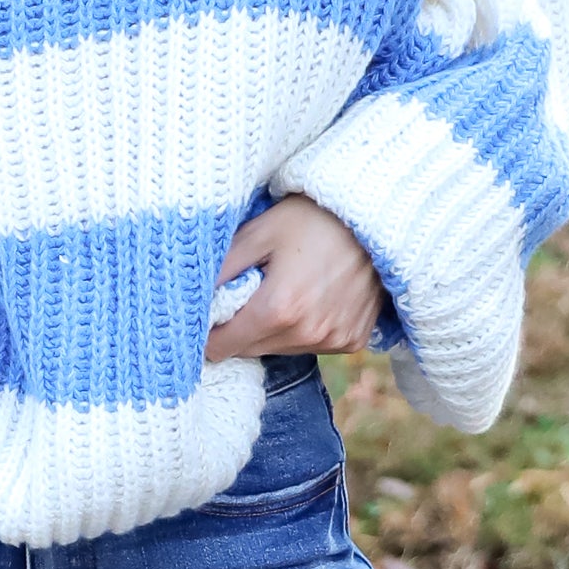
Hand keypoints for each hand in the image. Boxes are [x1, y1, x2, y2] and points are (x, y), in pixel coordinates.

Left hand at [207, 195, 380, 359]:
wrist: (377, 218)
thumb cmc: (313, 218)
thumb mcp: (259, 232)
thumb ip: (222, 268)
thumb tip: (192, 296)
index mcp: (278, 309)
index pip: (222, 346)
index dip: (210, 331)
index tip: (212, 312)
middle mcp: (307, 333)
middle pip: (250, 350)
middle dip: (240, 328)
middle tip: (247, 293)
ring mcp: (333, 341)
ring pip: (280, 349)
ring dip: (272, 331)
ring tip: (283, 291)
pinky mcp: (352, 341)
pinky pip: (312, 345)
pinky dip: (303, 329)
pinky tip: (311, 298)